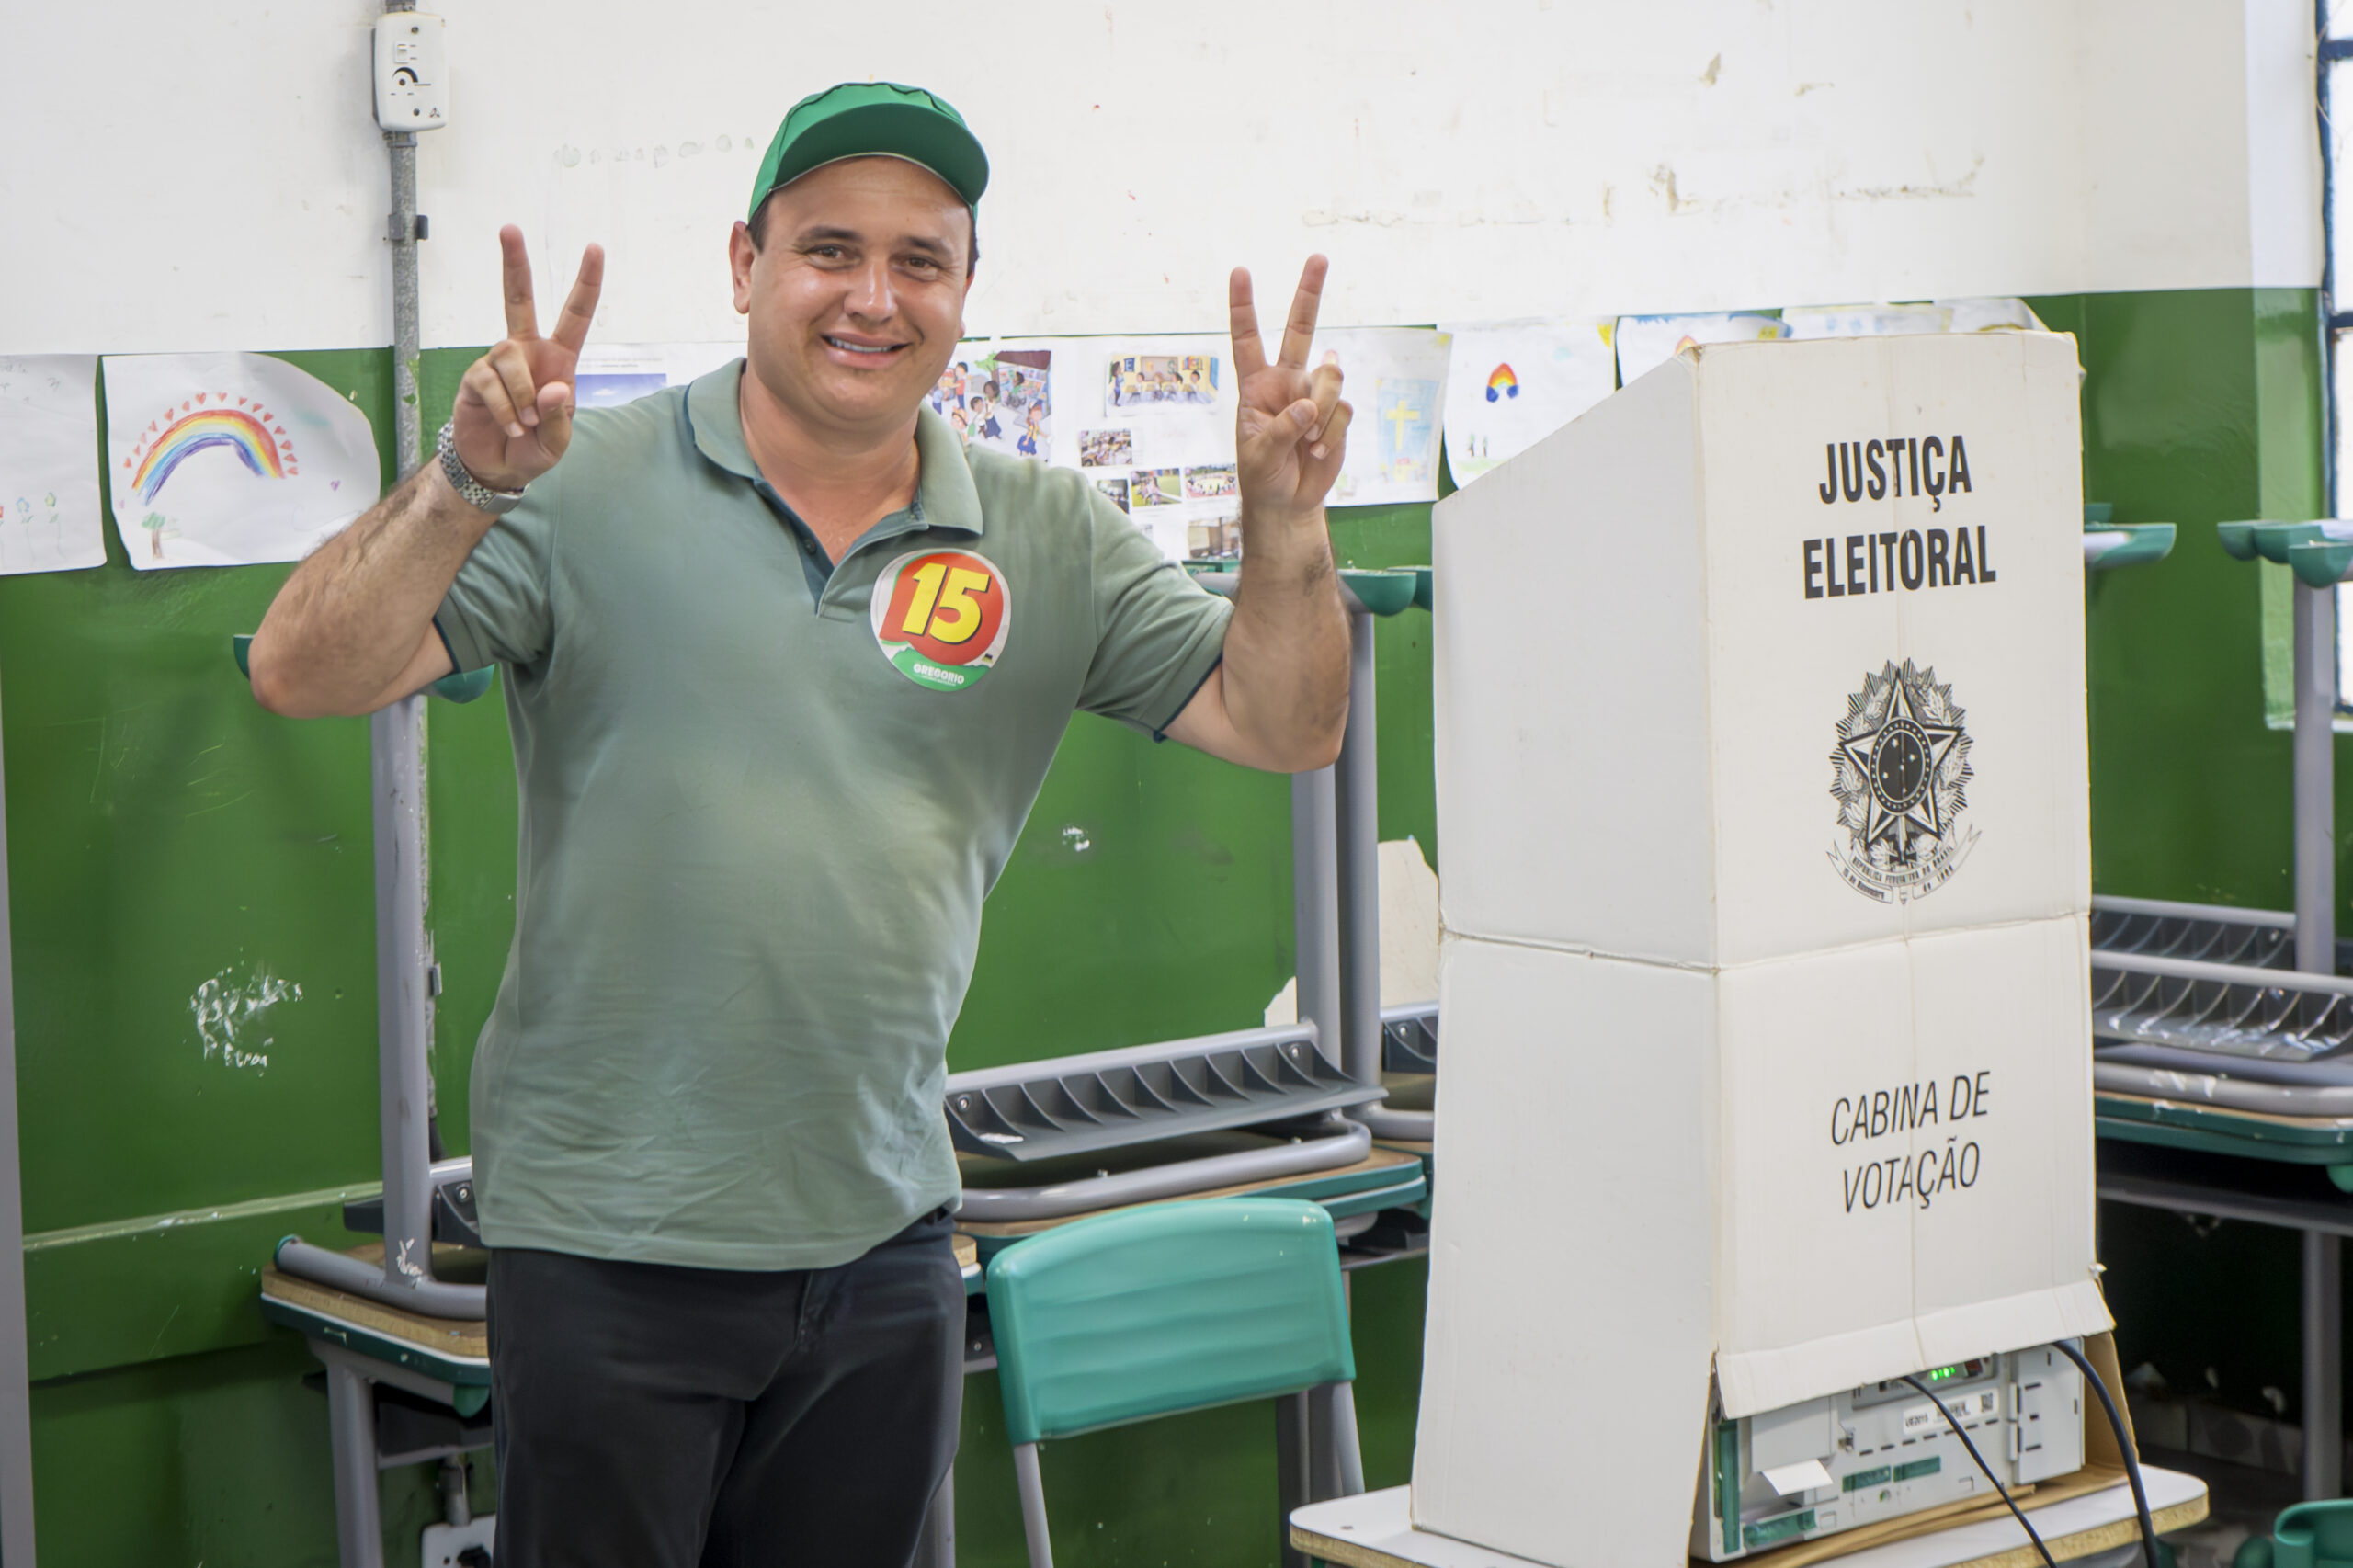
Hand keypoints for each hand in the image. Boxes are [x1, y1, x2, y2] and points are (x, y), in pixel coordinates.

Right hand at [452, 226, 604, 491]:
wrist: (498, 468)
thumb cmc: (534, 449)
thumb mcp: (558, 442)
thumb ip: (558, 417)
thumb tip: (553, 388)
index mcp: (558, 359)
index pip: (576, 315)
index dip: (587, 283)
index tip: (594, 247)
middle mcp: (527, 351)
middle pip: (518, 298)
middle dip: (514, 263)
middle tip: (509, 228)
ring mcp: (499, 362)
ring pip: (509, 358)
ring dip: (522, 397)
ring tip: (525, 425)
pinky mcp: (475, 378)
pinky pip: (490, 384)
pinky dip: (506, 411)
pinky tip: (511, 427)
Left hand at [1229, 255, 1350, 523]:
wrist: (1288, 502)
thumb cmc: (1263, 476)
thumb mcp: (1259, 456)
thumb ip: (1282, 428)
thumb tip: (1311, 404)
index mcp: (1256, 386)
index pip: (1247, 339)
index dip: (1243, 306)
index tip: (1240, 271)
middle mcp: (1287, 381)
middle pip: (1301, 329)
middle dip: (1309, 292)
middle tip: (1319, 257)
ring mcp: (1314, 395)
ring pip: (1330, 378)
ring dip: (1321, 414)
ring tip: (1308, 444)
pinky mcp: (1337, 414)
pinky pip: (1342, 411)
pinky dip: (1332, 436)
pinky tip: (1319, 453)